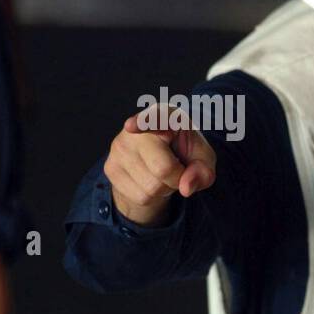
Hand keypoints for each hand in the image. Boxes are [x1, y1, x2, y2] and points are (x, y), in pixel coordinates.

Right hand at [104, 104, 216, 226]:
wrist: (158, 161)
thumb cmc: (184, 153)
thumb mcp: (203, 159)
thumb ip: (203, 170)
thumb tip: (185, 187)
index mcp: (165, 116)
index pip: (155, 118)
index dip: (144, 122)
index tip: (132, 126)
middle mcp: (136, 128)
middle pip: (163, 168)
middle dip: (178, 178)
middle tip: (178, 168)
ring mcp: (119, 148)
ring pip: (151, 187)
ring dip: (165, 188)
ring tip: (162, 173)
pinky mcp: (110, 167)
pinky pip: (140, 197)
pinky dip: (153, 196)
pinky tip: (150, 179)